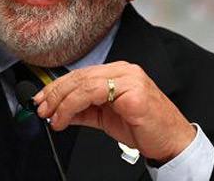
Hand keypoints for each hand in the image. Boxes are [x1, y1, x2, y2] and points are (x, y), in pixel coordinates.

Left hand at [33, 61, 195, 162]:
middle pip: (79, 76)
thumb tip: (57, 111)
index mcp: (118, 72)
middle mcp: (124, 70)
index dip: (57, 86)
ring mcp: (129, 79)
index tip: (41, 99)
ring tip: (51, 117)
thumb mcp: (106, 118)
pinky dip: (73, 107)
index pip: (80, 74)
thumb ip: (83, 111)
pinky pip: (93, 94)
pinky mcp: (133, 92)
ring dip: (61, 102)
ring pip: (83, 83)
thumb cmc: (144, 128)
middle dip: (54, 93)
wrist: (172, 143)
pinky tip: (65, 119)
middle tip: (41, 108)